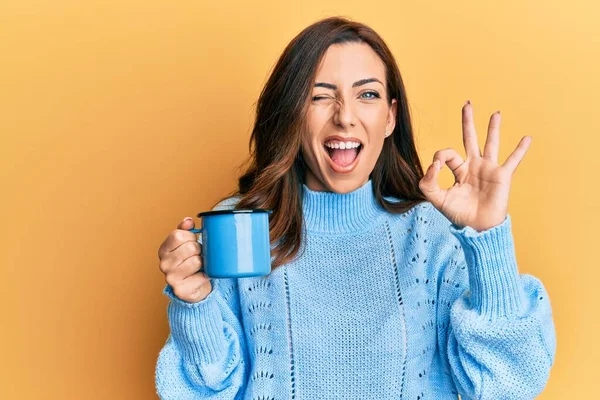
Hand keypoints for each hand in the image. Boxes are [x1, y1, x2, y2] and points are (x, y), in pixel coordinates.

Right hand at [157, 217, 211, 302]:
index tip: (193, 241)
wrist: (194, 287)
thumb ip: (184, 230)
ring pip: (197, 261)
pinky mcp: (181, 290)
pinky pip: (202, 276)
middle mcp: (163, 264)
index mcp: (163, 250)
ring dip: (204, 262)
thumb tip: (188, 221)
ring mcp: (171, 278)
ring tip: (200, 265)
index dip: (191, 236)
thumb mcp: (185, 244)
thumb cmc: (190, 261)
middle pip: (190, 247)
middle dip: (199, 249)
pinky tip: (202, 276)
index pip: (178, 235)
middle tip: (198, 255)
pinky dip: (206, 274)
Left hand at [418, 100, 531, 231]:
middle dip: (467, 122)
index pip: (447, 154)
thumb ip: (428, 181)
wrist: (477, 227)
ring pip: (491, 143)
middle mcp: (474, 166)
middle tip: (467, 104)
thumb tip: (433, 164)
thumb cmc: (458, 214)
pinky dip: (520, 150)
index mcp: (459, 170)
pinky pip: (513, 160)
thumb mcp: (436, 198)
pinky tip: (527, 138)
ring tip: (496, 113)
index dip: (439, 158)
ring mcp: (489, 169)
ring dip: (493, 128)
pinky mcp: (502, 176)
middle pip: (470, 138)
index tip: (437, 168)